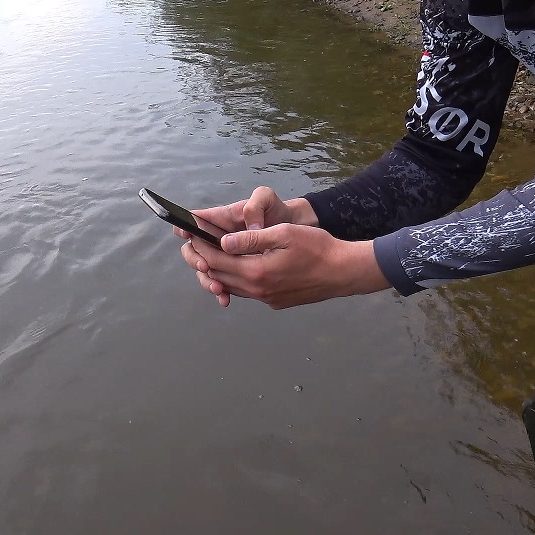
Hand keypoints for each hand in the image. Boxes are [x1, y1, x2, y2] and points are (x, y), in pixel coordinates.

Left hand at [177, 187, 319, 305]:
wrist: (343, 272)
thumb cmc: (318, 247)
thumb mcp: (284, 234)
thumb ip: (252, 239)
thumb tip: (224, 242)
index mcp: (257, 272)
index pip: (217, 259)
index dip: (201, 245)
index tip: (191, 233)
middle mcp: (258, 290)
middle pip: (219, 276)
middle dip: (204, 259)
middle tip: (194, 243)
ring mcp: (266, 298)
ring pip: (231, 286)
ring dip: (218, 272)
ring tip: (209, 255)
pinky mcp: (275, 301)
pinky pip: (247, 291)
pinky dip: (235, 280)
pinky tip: (236, 269)